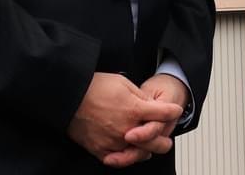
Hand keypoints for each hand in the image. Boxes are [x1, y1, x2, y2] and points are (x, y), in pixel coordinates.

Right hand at [67, 73, 183, 167]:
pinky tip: (128, 152)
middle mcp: (127, 128)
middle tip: (166, 139)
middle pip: (157, 142)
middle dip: (164, 139)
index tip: (174, 111)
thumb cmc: (93, 86)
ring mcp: (114, 142)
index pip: (164, 114)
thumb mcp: (122, 83)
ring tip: (148, 147)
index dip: (172, 111)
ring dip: (146, 150)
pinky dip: (126, 157)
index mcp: (134, 109)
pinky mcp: (100, 150)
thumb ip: (140, 96)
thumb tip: (151, 106)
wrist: (69, 96)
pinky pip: (119, 161)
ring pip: (140, 155)